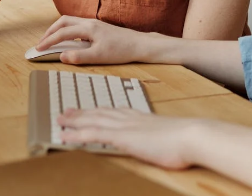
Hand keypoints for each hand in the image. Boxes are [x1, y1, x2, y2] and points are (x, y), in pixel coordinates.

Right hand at [36, 16, 152, 64]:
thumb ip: (79, 56)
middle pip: (63, 21)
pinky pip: (77, 25)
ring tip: (51, 40)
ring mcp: (94, 23)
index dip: (48, 41)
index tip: (38, 49)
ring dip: (58, 29)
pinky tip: (69, 40)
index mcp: (88, 28)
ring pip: (70, 22)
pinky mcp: (98, 27)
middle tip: (41, 43)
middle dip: (50, 31)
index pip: (62, 33)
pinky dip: (67, 30)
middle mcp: (89, 22)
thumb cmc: (121, 50)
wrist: (139, 44)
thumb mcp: (99, 57)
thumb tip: (62, 56)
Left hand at [59, 108, 200, 169]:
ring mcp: (124, 127)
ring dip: (74, 120)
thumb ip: (160, 137)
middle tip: (66, 111)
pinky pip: (93, 135)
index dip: (99, 110)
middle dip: (82, 112)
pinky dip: (76, 135)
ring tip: (60, 120)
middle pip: (100, 113)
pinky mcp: (122, 137)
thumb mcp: (170, 136)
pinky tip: (65, 136)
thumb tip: (162, 142)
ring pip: (92, 121)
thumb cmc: (186, 140)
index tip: (89, 109)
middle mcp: (129, 118)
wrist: (191, 136)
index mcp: (141, 117)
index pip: (114, 111)